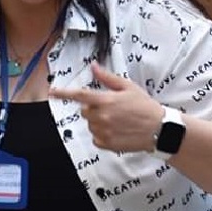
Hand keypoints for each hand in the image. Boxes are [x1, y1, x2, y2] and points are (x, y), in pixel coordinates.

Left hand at [49, 61, 164, 152]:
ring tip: (117, 120)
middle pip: (85, 111)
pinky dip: (102, 134)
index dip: (63, 93)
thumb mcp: (128, 87)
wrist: (159, 129)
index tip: (53, 92)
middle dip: (93, 108)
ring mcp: (103, 131)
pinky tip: (116, 130)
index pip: (79, 95)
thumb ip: (107, 77)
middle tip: (111, 108)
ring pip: (90, 124)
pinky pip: (95, 138)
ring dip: (98, 121)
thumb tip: (94, 66)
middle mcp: (102, 116)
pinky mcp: (107, 144)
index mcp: (105, 100)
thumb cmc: (145, 106)